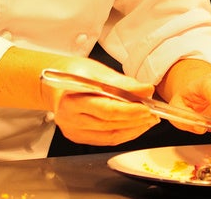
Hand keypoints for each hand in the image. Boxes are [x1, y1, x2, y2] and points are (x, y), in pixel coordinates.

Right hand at [41, 59, 159, 146]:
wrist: (57, 82)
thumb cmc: (75, 73)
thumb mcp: (98, 70)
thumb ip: (122, 82)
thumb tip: (145, 90)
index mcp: (72, 98)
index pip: (106, 109)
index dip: (129, 110)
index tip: (147, 106)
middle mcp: (69, 118)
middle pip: (109, 124)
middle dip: (135, 120)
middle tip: (153, 113)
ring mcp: (73, 130)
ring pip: (110, 136)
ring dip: (133, 129)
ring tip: (148, 120)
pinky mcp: (78, 137)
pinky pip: (106, 140)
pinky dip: (123, 134)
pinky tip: (135, 126)